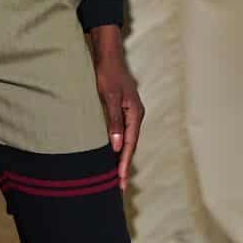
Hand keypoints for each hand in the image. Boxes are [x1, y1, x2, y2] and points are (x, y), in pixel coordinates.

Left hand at [87, 25, 142, 191]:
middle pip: (130, 146)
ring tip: (115, 176)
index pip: (130, 144)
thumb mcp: (109, 96)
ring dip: (120, 158)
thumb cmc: (107, 73)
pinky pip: (121, 133)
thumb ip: (113, 121)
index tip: (120, 180)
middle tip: (119, 187)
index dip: (124, 164)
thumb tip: (116, 146)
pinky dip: (117, 147)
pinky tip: (111, 154)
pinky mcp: (121, 110)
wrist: (107, 55)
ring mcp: (129, 113)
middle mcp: (134, 115)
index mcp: (135, 114)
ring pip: (126, 141)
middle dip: (124, 166)